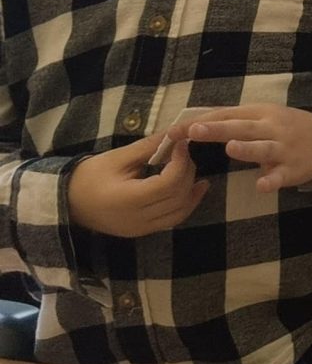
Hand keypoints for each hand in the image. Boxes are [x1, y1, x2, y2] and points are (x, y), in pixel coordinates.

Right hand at [67, 129, 205, 236]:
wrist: (67, 203)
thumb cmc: (89, 177)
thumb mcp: (117, 158)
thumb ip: (148, 148)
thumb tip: (176, 133)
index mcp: (128, 199)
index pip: (168, 183)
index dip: (181, 162)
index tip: (181, 144)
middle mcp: (137, 219)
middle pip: (178, 197)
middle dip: (187, 172)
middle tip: (183, 153)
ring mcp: (140, 229)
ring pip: (180, 212)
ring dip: (191, 189)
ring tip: (189, 167)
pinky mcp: (142, 231)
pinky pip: (172, 219)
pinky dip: (186, 203)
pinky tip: (193, 187)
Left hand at [182, 106, 311, 194]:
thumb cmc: (286, 127)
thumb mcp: (263, 116)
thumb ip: (234, 120)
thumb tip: (194, 121)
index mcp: (260, 114)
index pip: (226, 116)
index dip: (200, 122)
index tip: (173, 131)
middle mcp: (271, 129)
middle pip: (241, 128)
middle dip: (218, 129)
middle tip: (194, 131)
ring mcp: (283, 149)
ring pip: (263, 148)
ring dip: (248, 149)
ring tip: (231, 149)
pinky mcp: (293, 169)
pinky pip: (281, 176)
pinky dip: (272, 180)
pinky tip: (261, 186)